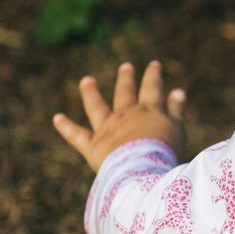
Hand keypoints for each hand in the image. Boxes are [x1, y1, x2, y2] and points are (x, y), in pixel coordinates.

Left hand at [52, 59, 188, 173]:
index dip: (153, 76)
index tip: (153, 64)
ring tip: (86, 80)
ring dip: (91, 93)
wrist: (142, 169)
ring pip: (97, 106)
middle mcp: (126, 115)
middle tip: (126, 67)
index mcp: (149, 111)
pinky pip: (77, 135)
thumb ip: (176, 111)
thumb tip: (178, 91)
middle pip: (124, 93)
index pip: (152, 89)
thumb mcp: (177, 130)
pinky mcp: (93, 146)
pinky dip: (66, 127)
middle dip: (125, 79)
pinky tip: (57, 118)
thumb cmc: (165, 152)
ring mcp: (107, 128)